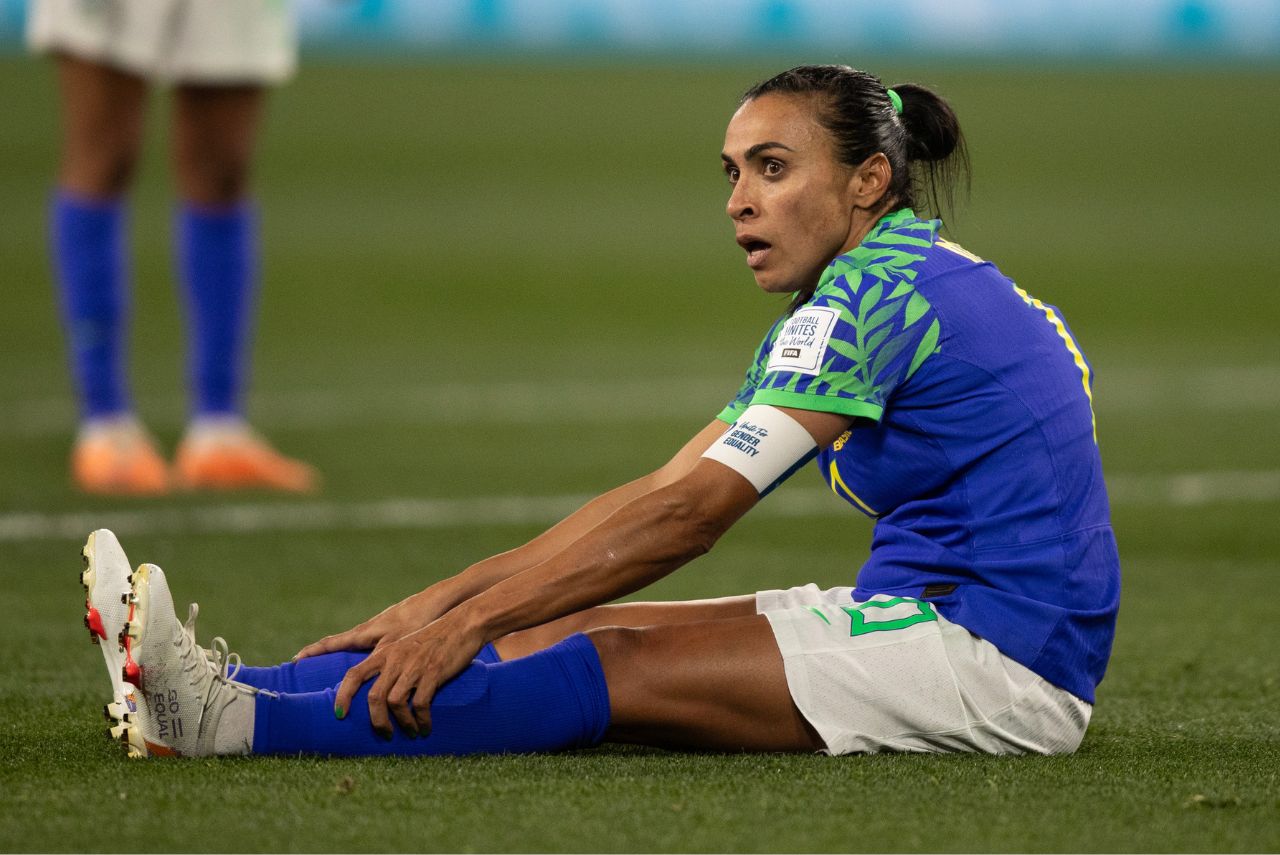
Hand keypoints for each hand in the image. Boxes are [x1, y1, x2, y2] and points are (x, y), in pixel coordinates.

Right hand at [293, 588, 445, 660]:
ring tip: (334, 675)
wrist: (438, 602)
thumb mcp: (392, 645)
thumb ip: (374, 662)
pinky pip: (370, 646)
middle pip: (338, 645)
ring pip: (354, 646)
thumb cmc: (415, 622)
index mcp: (362, 633)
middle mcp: (367, 630)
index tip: (294, 662)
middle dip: (321, 657)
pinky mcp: (393, 630)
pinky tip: (370, 665)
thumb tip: (355, 681)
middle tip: (306, 671)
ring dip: (342, 658)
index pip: (329, 644)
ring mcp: (379, 629)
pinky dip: (362, 656)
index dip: (312, 653)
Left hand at [333, 616, 483, 738]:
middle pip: (374, 697)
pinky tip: (425, 727)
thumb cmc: (437, 638)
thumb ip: (393, 664)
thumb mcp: (407, 647)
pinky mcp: (433, 673)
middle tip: (385, 734)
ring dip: (402, 723)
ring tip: (410, 731)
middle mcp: (395, 659)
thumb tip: (385, 694)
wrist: (463, 624)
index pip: (354, 674)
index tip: (340, 714)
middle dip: (377, 722)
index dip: (343, 696)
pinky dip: (421, 720)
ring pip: (395, 703)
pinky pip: (420, 705)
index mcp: (386, 653)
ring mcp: (414, 666)